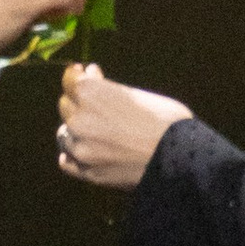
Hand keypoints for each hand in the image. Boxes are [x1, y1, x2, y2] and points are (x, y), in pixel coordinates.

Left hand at [56, 59, 190, 190]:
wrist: (181, 159)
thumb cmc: (166, 120)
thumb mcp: (136, 93)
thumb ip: (107, 87)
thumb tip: (91, 74)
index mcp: (90, 93)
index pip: (70, 80)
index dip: (78, 75)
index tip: (85, 74)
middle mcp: (78, 119)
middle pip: (66, 105)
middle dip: (79, 102)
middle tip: (97, 104)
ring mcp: (80, 148)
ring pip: (64, 134)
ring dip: (75, 129)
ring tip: (94, 130)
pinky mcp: (87, 172)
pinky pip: (67, 162)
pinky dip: (72, 155)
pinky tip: (84, 151)